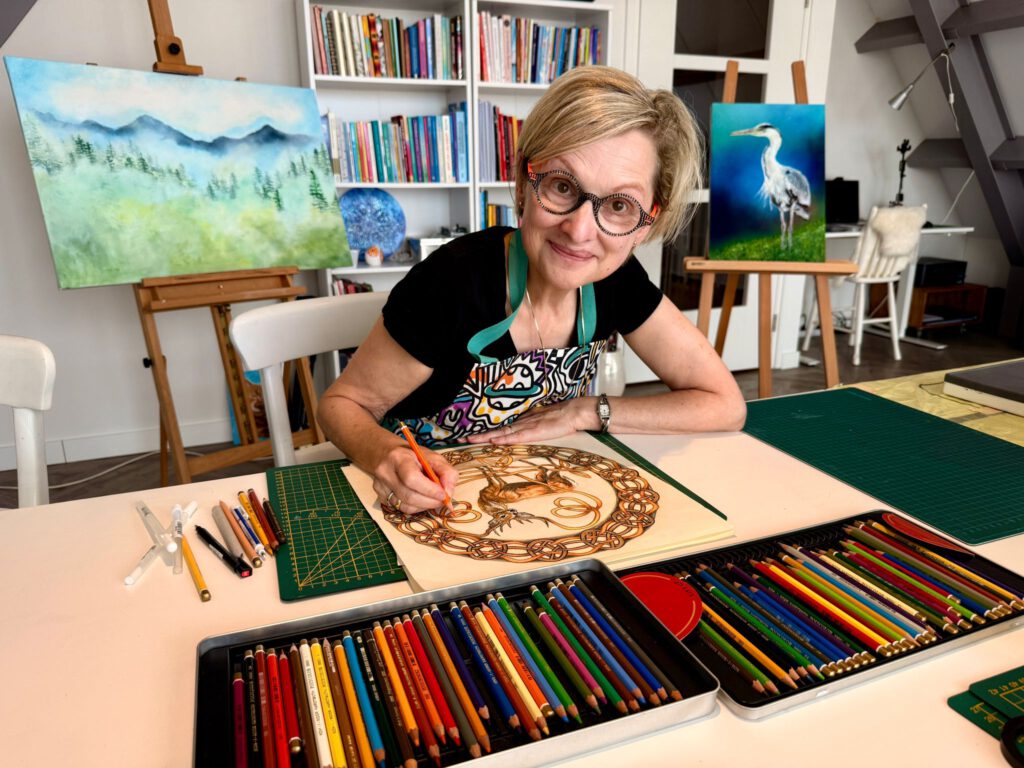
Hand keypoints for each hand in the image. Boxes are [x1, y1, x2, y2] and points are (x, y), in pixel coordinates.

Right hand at [372, 443, 458, 515]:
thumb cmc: (413, 456)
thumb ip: (446, 472)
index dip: (429, 490)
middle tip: (442, 501)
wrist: (386, 454)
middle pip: (409, 496)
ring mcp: (380, 486)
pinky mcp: (380, 496)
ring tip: (433, 500)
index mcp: (398, 458)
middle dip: (430, 502)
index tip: (443, 494)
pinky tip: (421, 500)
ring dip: (424, 506)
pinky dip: (415, 507)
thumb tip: (449, 493)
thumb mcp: (433, 457)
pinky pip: (400, 509)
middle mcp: (385, 472)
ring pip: (404, 506)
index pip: (411, 478)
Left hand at [463, 401, 581, 444]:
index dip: (484, 430)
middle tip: (460, 438)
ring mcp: (526, 426)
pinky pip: (516, 436)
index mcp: (521, 420)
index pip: (499, 427)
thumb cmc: (560, 417)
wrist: (573, 412)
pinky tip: (494, 441)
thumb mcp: (541, 421)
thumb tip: (517, 433)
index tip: (469, 434)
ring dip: (485, 437)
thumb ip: (530, 425)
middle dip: (477, 435)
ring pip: (501, 433)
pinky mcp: (534, 432)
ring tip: (469, 440)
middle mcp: (520, 422)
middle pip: (495, 430)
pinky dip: (504, 439)